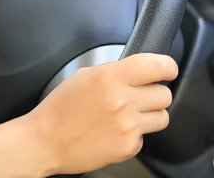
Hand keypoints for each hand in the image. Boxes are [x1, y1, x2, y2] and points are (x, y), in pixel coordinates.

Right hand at [25, 54, 178, 175]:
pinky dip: (135, 135)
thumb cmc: (61, 109)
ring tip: (131, 115)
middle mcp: (123, 100)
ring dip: (150, 115)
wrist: (44, 142)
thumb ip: (116, 70)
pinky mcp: (127, 147)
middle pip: (165, 94)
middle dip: (155, 94)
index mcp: (111, 77)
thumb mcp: (86, 75)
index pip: (159, 66)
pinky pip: (145, 137)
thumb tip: (140, 69)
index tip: (168, 70)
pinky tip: (116, 131)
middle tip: (140, 96)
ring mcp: (127, 126)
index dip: (168, 67)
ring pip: (162, 117)